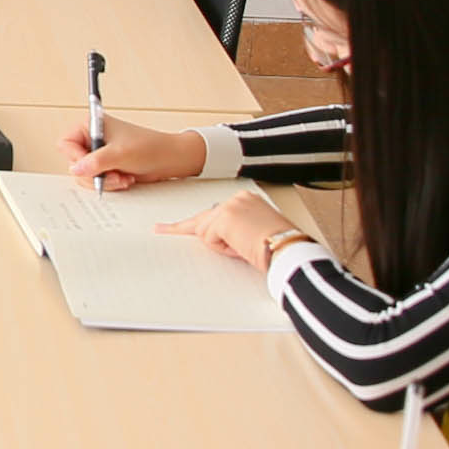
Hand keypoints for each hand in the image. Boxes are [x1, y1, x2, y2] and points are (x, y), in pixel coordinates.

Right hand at [67, 114, 209, 189]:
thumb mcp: (120, 154)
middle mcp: (94, 138)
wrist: (170, 159)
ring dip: (104, 180)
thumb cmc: (151, 147)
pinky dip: (110, 183)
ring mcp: (101, 153)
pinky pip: (98, 180)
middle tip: (111, 174)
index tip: (90, 166)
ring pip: (86, 174)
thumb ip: (95, 161)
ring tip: (121, 177)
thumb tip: (76, 169)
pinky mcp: (108, 166)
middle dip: (94, 173)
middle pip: (75, 162)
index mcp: (92, 125)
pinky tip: (124, 179)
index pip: (66, 143)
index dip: (76, 158)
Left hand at [158, 187, 300, 269]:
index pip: (215, 211)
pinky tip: (242, 247)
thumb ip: (236, 230)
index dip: (198, 223)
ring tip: (245, 248)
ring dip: (223, 247)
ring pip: (207, 232)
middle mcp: (238, 199)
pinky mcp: (224, 218)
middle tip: (159, 228)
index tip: (175, 223)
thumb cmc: (278, 246)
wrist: (288, 249)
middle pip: (203, 219)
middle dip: (180, 227)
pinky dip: (224, 249)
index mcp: (247, 200)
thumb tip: (216, 235)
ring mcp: (230, 207)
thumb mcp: (255, 233)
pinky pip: (210, 240)